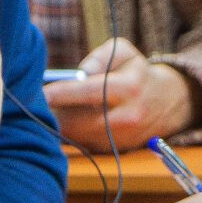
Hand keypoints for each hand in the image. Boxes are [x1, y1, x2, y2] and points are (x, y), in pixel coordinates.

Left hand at [46, 38, 200, 147]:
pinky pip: (83, 144)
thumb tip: (80, 72)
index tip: (39, 91)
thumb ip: (100, 56)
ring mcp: (122, 138)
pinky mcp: (115, 151)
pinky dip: (69, 134)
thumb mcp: (124, 52)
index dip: (61, 93)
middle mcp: (127, 116)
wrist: (168, 102)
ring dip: (58, 125)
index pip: (89, 92)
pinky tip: (62, 121)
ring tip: (46, 111)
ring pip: (78, 136)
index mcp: (129, 87)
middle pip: (79, 120)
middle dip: (54, 112)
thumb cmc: (136, 72)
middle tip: (33, 102)